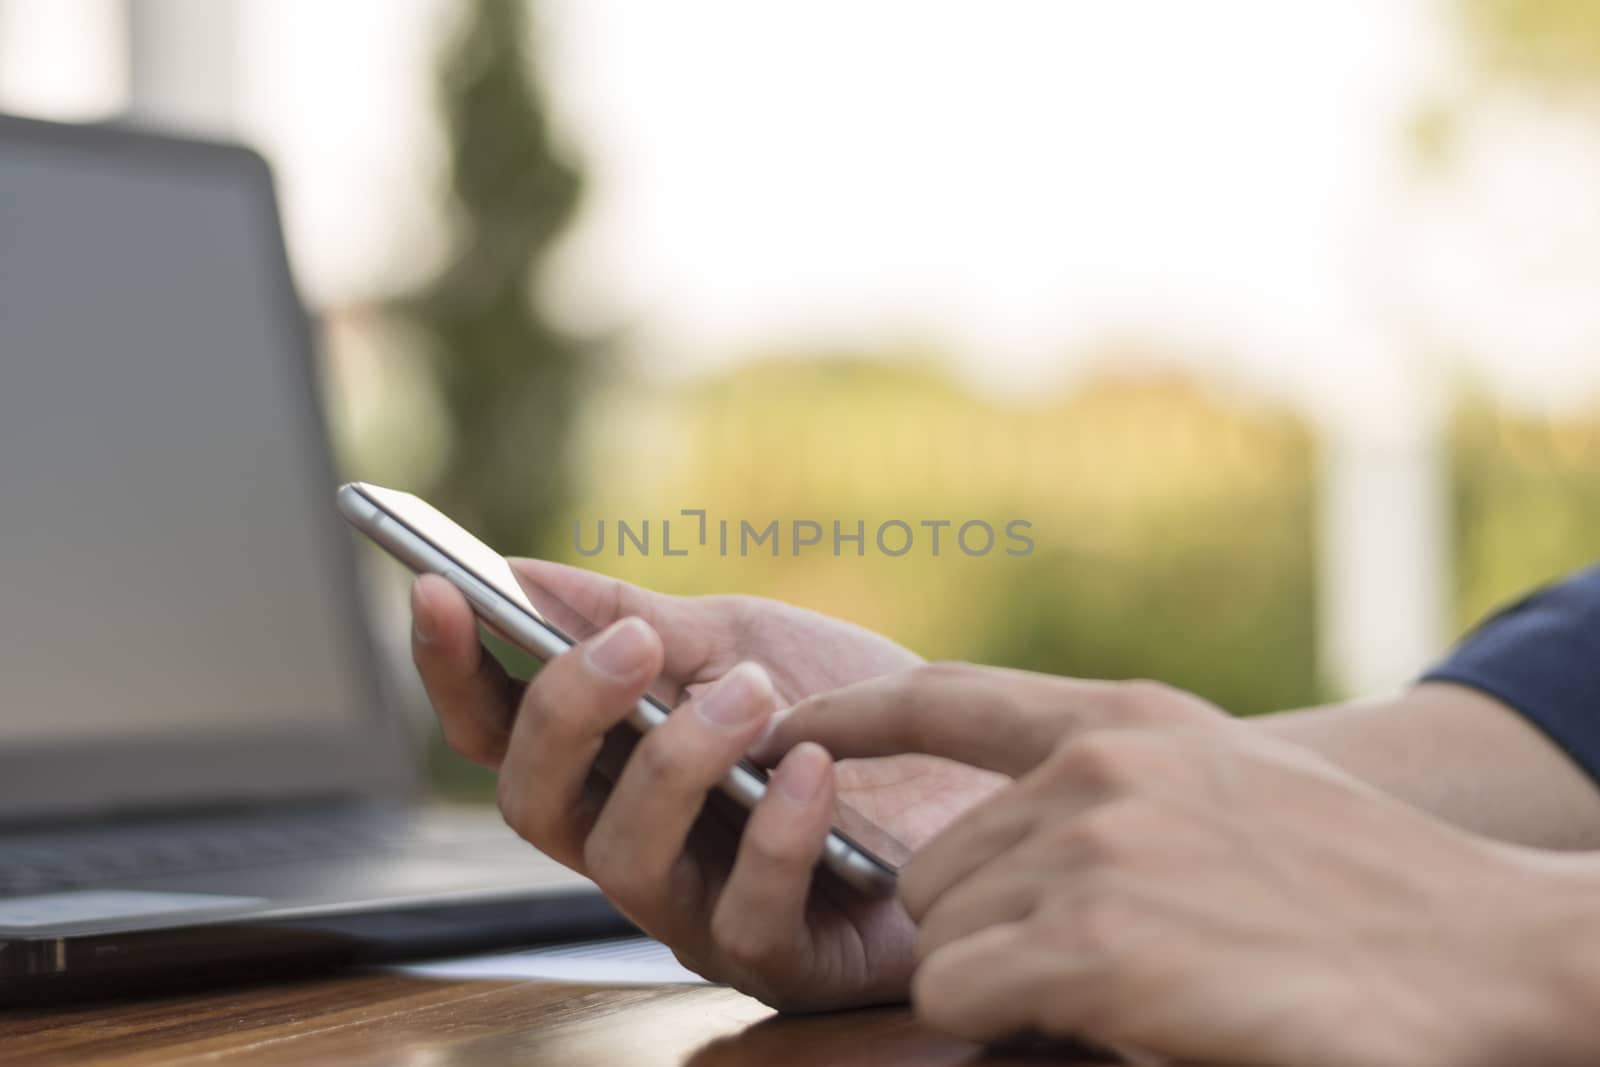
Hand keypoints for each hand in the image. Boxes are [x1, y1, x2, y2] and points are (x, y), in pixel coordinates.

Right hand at [409, 560, 1004, 1009]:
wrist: (981, 779)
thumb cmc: (857, 719)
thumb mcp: (750, 640)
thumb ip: (638, 615)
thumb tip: (519, 570)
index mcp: (615, 766)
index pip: (500, 730)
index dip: (454, 668)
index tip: (434, 586)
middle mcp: (636, 843)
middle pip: (532, 803)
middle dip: (564, 716)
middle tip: (631, 646)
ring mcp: (699, 908)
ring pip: (621, 861)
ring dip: (677, 764)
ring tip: (753, 696)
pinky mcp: (782, 956)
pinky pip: (746, 911)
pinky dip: (776, 832)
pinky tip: (815, 769)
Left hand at [761, 663, 1599, 1065]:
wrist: (1484, 951)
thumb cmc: (1358, 884)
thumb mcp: (1228, 785)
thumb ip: (1115, 784)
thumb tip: (1010, 837)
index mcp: (1129, 721)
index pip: (945, 698)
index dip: (851, 715)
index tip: (787, 729)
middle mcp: (1097, 770)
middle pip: (937, 863)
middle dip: (981, 925)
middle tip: (1083, 963)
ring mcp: (1093, 852)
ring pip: (944, 932)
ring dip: (1005, 979)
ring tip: (1121, 987)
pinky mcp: (1093, 945)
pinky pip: (962, 991)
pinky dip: (1011, 1019)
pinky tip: (1115, 1016)